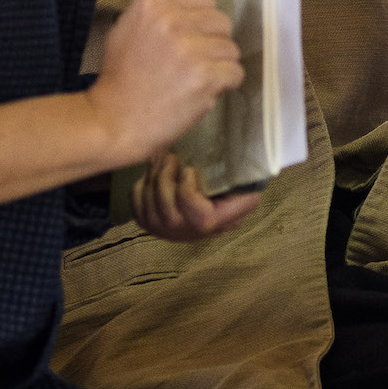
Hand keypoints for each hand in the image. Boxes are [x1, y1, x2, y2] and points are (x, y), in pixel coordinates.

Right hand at [86, 0, 243, 160]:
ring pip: (231, 49)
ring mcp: (190, 48)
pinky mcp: (205, 76)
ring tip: (188, 81)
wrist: (112, 121)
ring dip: (216, 67)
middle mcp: (172, 20)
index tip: (176, 43)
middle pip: (221, 23)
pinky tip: (197, 93)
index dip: (195, 24)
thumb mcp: (132, 19)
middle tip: (181, 66)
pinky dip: (223, 87)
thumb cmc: (122, 73)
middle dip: (209, 44)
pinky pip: (235, 73)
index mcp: (155, 2)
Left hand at [131, 151, 262, 241]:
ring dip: (152, 176)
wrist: (207, 201)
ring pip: (149, 205)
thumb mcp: (245, 186)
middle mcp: (190, 232)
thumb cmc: (228, 187)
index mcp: (217, 222)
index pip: (199, 218)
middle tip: (170, 156)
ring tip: (162, 159)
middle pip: (167, 210)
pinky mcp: (149, 224)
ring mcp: (166, 231)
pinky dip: (140, 186)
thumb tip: (251, 165)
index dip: (188, 192)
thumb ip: (246, 182)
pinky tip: (152, 174)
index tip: (190, 170)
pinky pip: (136, 205)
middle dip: (165, 177)